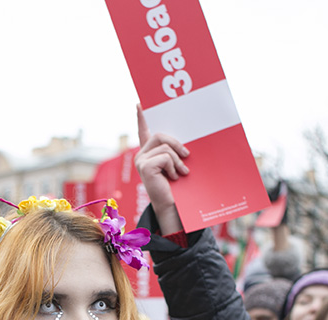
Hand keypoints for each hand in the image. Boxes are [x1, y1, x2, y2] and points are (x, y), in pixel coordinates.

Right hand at [134, 106, 187, 234]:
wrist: (172, 206)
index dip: (141, 118)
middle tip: (187, 155)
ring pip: (165, 146)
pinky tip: (174, 177)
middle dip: (177, 143)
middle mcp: (141, 155)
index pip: (143, 131)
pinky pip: (165, 157)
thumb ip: (175, 152)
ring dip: (178, 160)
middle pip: (160, 135)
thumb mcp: (176, 164)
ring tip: (181, 172)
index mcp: (149, 153)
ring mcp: (140, 161)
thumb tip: (185, 143)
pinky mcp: (144, 167)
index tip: (140, 104)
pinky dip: (174, 166)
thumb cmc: (177, 187)